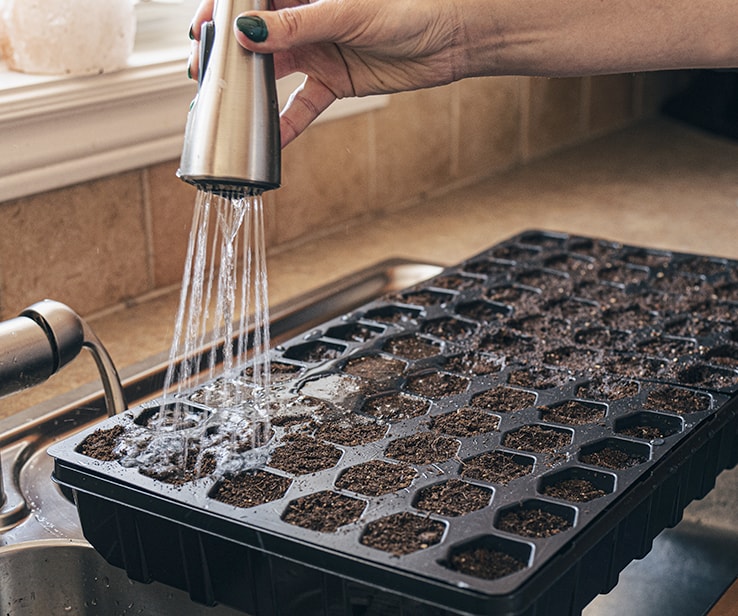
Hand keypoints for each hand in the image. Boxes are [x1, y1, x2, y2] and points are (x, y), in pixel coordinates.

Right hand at [189, 0, 462, 146]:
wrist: (451, 37)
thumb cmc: (410, 6)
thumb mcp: (348, 13)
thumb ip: (297, 26)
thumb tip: (248, 34)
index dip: (224, 13)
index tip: (201, 31)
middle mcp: (307, 18)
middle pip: (257, 36)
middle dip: (229, 55)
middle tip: (204, 75)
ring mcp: (319, 49)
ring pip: (274, 71)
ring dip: (252, 89)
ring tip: (226, 106)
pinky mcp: (335, 80)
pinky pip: (303, 104)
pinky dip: (287, 123)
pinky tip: (271, 141)